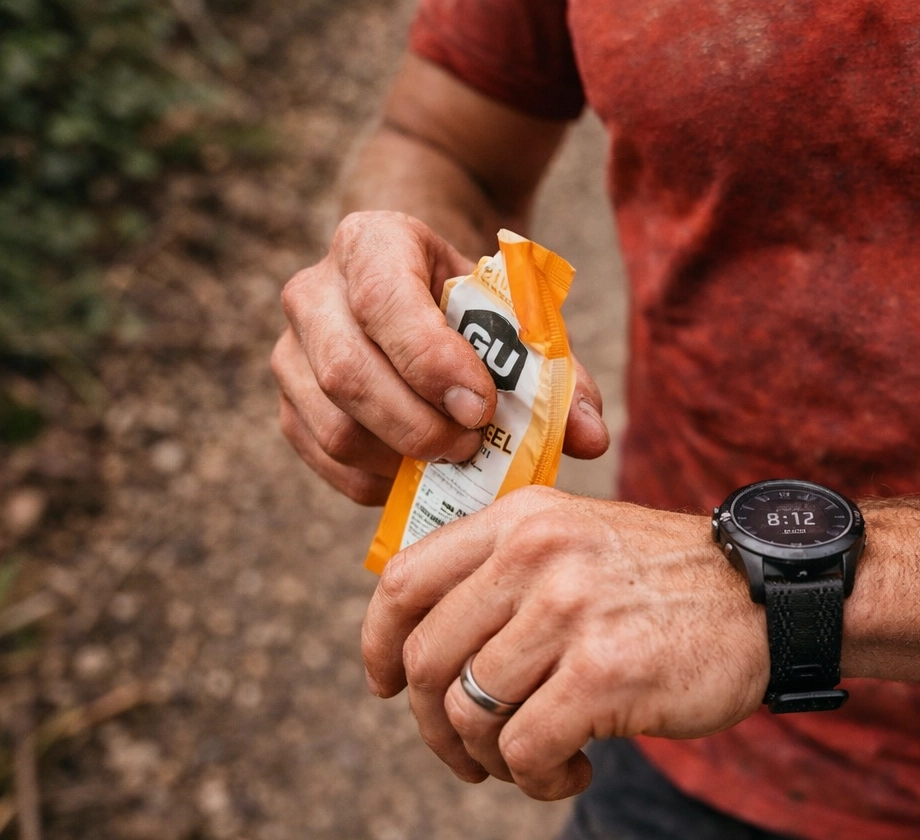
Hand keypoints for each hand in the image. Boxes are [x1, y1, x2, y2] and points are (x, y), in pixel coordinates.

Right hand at [271, 210, 608, 504]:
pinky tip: (422, 473)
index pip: (384, 300)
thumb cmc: (476, 308)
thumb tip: (592, 438)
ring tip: (455, 455)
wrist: (420, 293)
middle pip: (347, 372)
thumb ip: (559, 374)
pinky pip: (325, 459)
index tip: (480, 405)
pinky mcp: (289, 405)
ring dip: (401, 457)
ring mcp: (290, 350)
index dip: (432, 361)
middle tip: (473, 443)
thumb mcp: (519, 319)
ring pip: (333, 425)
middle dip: (418, 424)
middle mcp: (313, 290)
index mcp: (371, 241)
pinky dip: (378, 481)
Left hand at [359, 487, 769, 797]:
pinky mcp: (603, 674)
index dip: (379, 646)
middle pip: (426, 661)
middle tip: (472, 754)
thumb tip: (418, 643)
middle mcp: (537, 556)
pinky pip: (523, 749)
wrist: (771, 599)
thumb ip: (506, 571)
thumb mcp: (581, 540)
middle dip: (436, 727)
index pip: (404, 582)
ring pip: (469, 712)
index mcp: (523, 519)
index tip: (385, 686)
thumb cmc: (668, 584)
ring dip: (490, 759)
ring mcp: (569, 613)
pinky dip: (536, 779)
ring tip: (532, 764)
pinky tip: (571, 773)